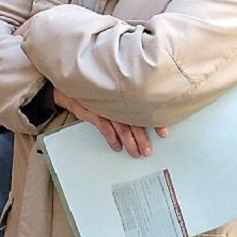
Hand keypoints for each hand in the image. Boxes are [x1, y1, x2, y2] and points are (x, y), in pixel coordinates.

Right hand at [53, 88, 167, 157]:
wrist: (72, 83)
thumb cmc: (95, 88)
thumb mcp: (113, 90)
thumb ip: (128, 97)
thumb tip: (147, 109)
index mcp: (126, 96)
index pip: (144, 110)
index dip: (155, 122)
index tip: (164, 133)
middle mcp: (117, 101)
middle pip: (134, 122)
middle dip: (142, 139)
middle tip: (148, 151)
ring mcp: (105, 106)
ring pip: (121, 127)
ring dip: (129, 142)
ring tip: (136, 153)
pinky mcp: (92, 110)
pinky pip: (104, 126)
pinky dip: (111, 137)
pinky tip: (117, 146)